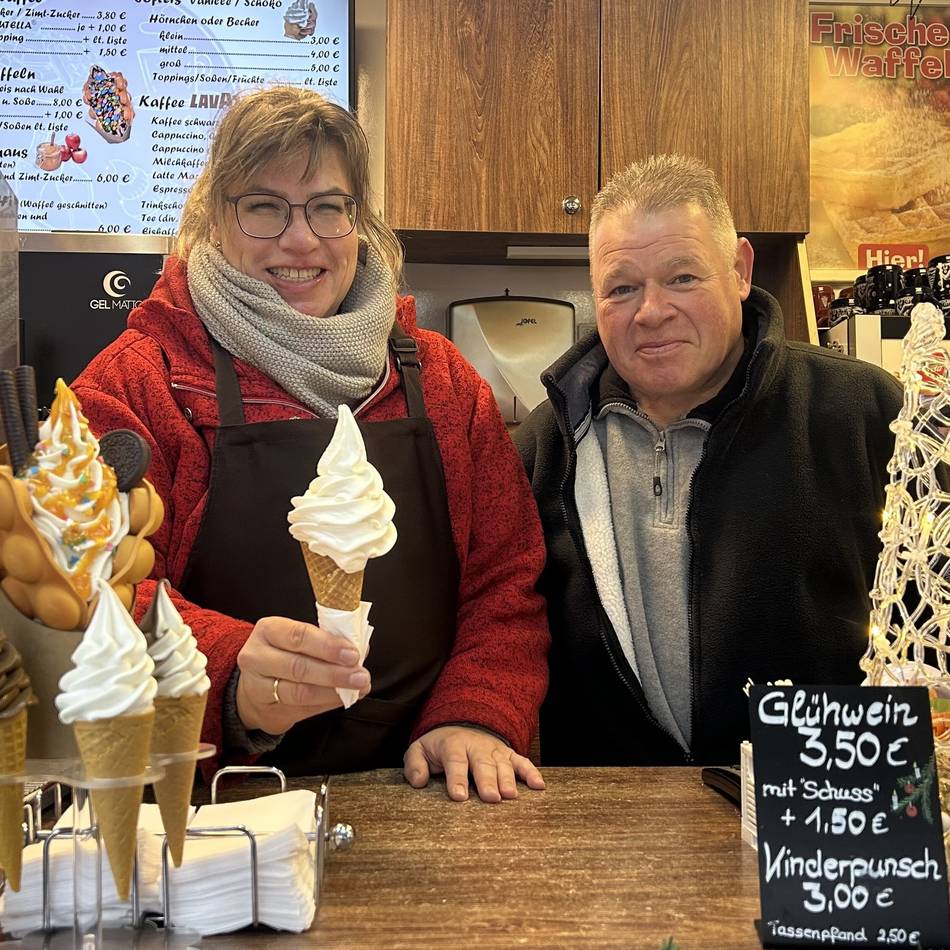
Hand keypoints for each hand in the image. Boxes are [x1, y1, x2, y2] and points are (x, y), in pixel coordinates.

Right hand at [235, 616, 369, 734]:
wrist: (254, 685)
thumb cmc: (283, 654)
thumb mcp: (297, 638)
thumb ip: (326, 639)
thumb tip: (360, 645)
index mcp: (268, 630)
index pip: (299, 636)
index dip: (328, 646)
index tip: (352, 653)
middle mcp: (257, 658)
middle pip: (298, 667)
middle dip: (334, 672)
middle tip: (360, 675)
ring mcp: (258, 687)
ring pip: (300, 692)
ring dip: (334, 691)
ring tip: (357, 687)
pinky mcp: (267, 711)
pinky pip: (302, 710)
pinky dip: (327, 704)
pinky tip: (343, 698)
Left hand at [404, 725, 544, 802]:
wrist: (460, 723)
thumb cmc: (438, 745)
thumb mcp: (419, 750)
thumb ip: (414, 764)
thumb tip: (418, 781)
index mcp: (452, 745)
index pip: (455, 762)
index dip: (457, 779)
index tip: (459, 797)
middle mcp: (476, 746)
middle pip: (482, 764)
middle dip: (487, 781)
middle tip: (491, 798)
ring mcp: (494, 750)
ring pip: (502, 764)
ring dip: (507, 779)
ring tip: (510, 796)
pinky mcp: (508, 755)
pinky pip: (522, 762)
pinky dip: (531, 772)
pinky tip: (539, 786)